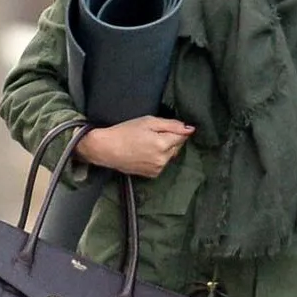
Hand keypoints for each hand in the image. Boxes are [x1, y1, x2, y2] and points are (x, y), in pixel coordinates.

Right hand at [74, 115, 194, 178]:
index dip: (176, 129)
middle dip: (171, 139)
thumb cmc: (125, 131)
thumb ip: (171, 125)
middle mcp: (163, 159)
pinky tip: (146, 152)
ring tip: (147, 143)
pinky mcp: (152, 175)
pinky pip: (162, 163)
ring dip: (165, 149)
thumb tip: (190, 129)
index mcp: (163, 144)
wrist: (106, 149)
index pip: (183, 136)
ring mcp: (158, 169)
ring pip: (170, 155)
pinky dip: (159, 158)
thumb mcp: (148, 121)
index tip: (166, 127)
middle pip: (178, 146)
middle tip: (153, 133)